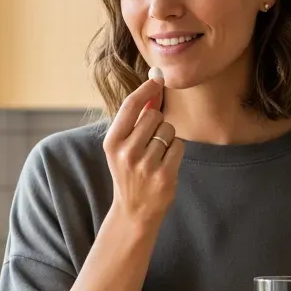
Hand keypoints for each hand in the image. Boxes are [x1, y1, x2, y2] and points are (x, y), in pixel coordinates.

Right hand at [103, 75, 183, 229]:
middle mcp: (126, 152)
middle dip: (157, 123)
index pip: (131, 106)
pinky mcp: (164, 175)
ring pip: (168, 130)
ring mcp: (145, 165)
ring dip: (167, 138)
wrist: (134, 210)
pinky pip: (179, 146)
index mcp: (112, 142)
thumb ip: (137, 115)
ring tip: (156, 156)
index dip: (146, 89)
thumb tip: (154, 80)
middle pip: (154, 116)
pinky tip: (165, 165)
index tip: (158, 80)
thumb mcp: (123, 145)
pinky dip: (175, 152)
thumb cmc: (129, 171)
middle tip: (150, 142)